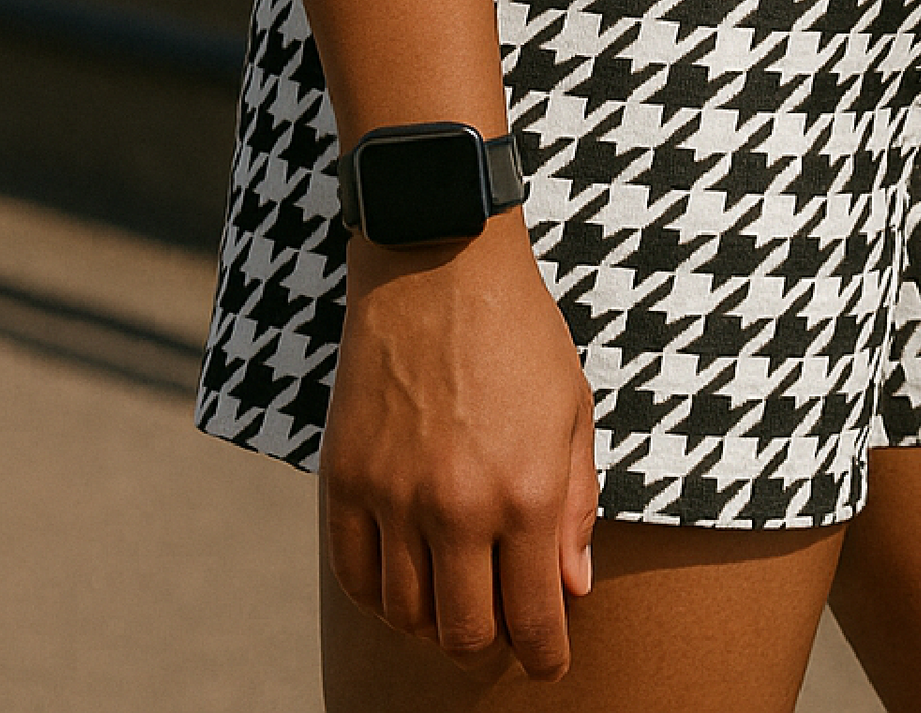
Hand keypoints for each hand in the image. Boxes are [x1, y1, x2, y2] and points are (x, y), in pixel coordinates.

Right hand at [322, 216, 597, 675]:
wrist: (439, 260)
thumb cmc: (518, 331)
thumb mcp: (572, 410)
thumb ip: (576, 506)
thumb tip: (572, 588)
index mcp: (527, 492)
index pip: (534, 618)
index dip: (546, 654)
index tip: (549, 659)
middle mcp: (458, 507)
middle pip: (465, 634)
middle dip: (491, 647)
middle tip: (502, 632)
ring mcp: (394, 497)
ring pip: (407, 615)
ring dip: (434, 622)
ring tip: (454, 599)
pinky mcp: (344, 480)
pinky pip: (355, 576)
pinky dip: (380, 594)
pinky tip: (405, 578)